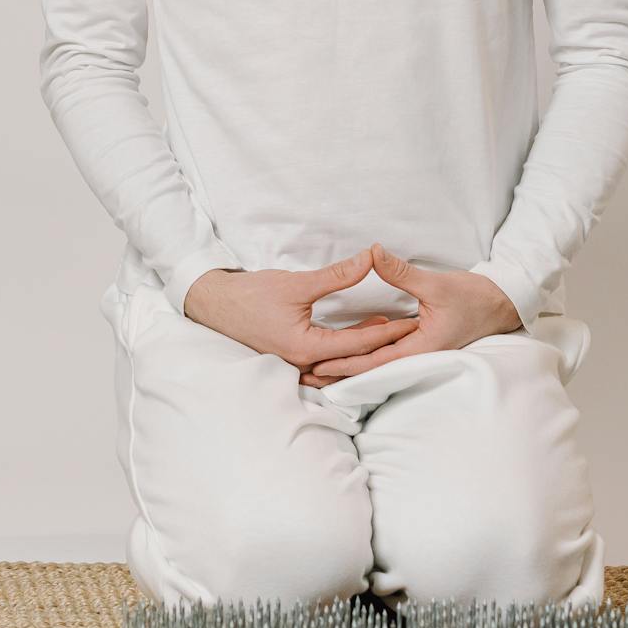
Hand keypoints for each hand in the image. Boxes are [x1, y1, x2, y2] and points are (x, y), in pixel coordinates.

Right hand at [182, 250, 422, 378]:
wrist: (215, 304)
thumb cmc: (251, 294)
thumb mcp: (297, 283)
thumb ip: (337, 276)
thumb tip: (369, 260)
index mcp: (306, 348)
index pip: (358, 344)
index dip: (389, 332)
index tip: (412, 321)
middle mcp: (303, 364)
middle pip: (353, 362)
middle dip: (383, 347)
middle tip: (410, 330)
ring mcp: (295, 366)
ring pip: (340, 367)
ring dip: (364, 353)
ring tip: (387, 333)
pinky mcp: (290, 360)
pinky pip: (325, 365)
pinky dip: (345, 354)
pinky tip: (356, 338)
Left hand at [300, 244, 521, 384]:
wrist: (499, 304)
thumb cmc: (473, 296)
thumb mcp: (435, 283)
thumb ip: (400, 271)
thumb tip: (372, 252)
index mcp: (421, 348)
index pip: (375, 360)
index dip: (345, 363)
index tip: (318, 364)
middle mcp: (417, 355)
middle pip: (371, 368)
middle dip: (340, 372)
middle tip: (307, 375)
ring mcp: (417, 351)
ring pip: (377, 363)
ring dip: (349, 366)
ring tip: (318, 370)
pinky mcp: (417, 343)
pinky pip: (386, 353)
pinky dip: (364, 355)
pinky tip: (346, 353)